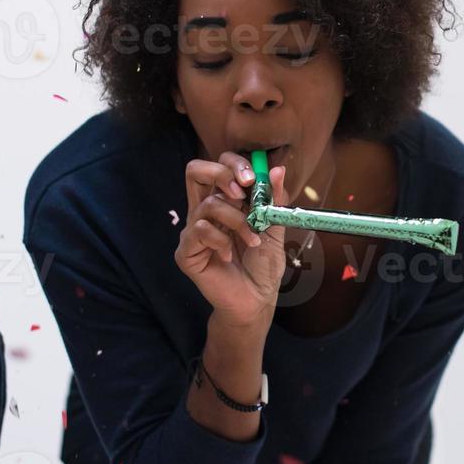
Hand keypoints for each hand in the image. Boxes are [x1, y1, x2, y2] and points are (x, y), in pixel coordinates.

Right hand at [175, 151, 289, 326]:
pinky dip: (221, 240)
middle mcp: (204, 211)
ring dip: (237, 220)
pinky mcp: (186, 251)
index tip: (253, 179)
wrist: (257, 300)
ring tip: (252, 239)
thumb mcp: (275, 227)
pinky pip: (199, 231)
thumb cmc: (263, 265)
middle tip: (243, 192)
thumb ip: (274, 200)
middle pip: (195, 170)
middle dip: (222, 173)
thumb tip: (277, 169)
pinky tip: (230, 256)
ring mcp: (193, 231)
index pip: (218, 166)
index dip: (233, 164)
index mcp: (224, 201)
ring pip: (208, 204)